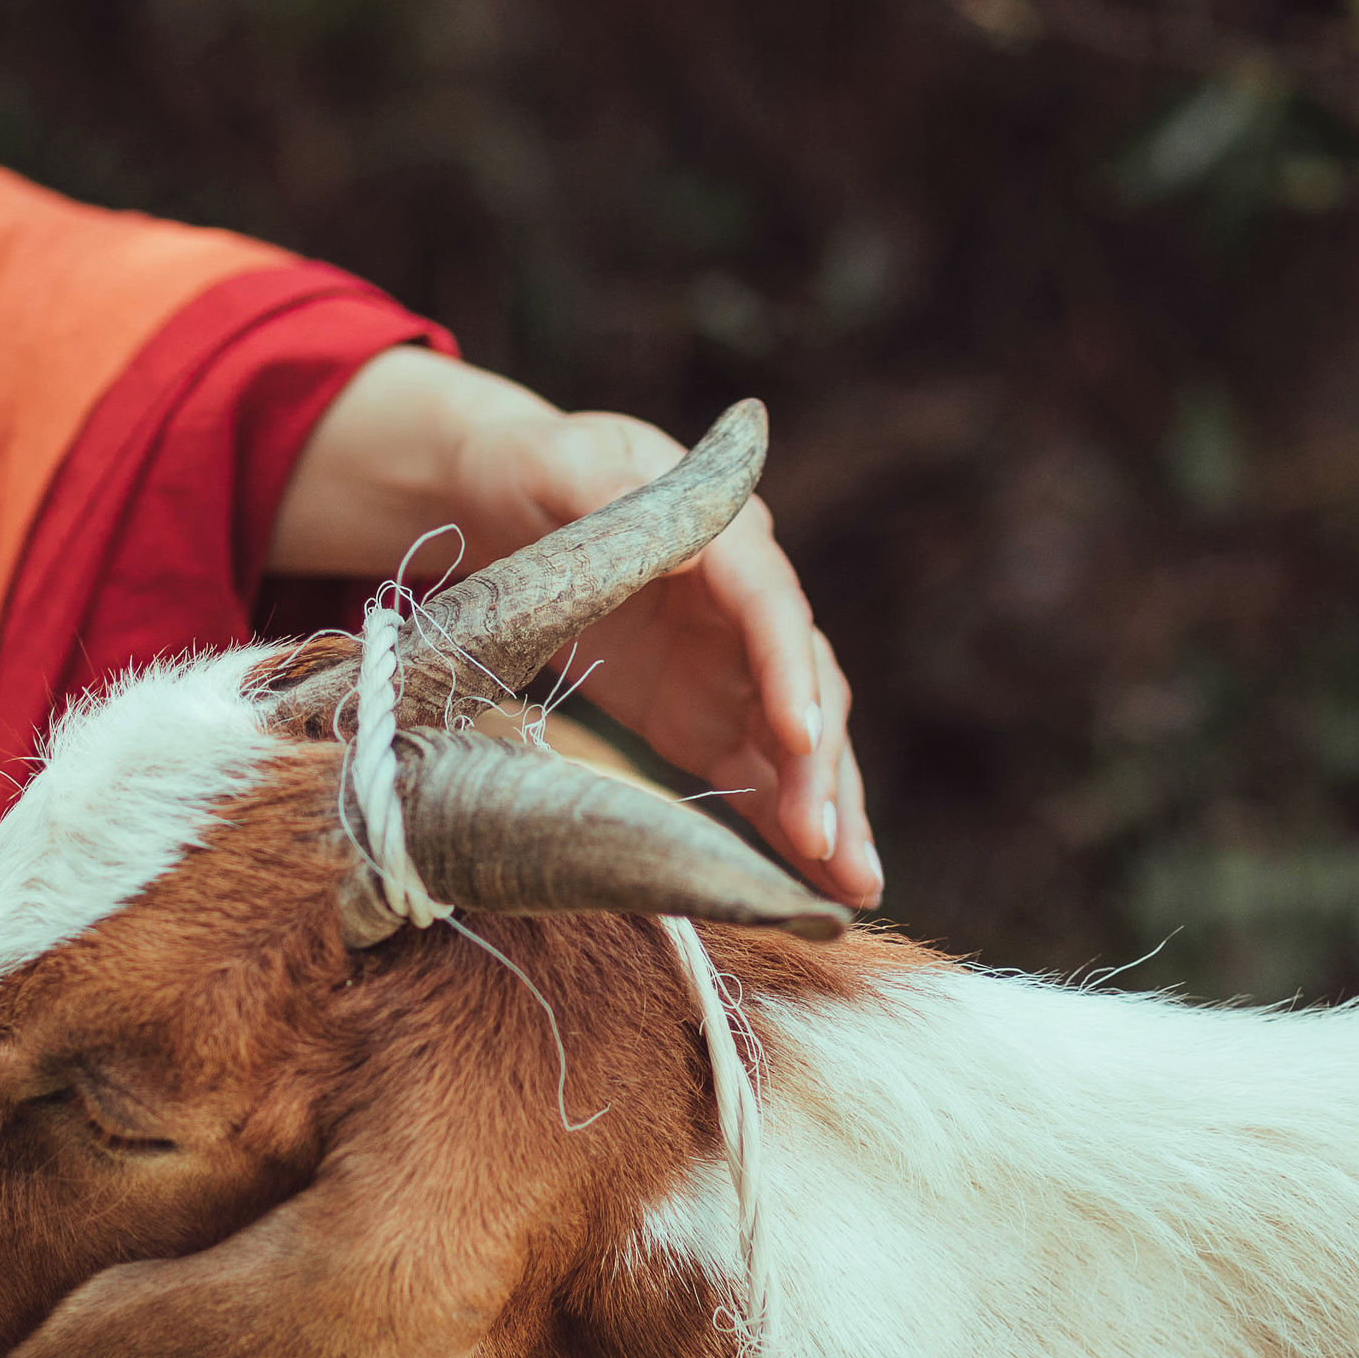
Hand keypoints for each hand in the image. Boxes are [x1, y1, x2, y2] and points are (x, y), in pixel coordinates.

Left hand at [268, 349, 879, 906]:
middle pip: (805, 686)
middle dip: (821, 769)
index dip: (788, 673)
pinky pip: (757, 774)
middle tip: (829, 848)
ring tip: (852, 890)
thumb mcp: (559, 467)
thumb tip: (674, 534)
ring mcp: (732, 665)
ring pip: (798, 742)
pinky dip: (783, 828)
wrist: (507, 502)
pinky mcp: (704, 715)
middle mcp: (748, 603)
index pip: (771, 607)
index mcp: (721, 535)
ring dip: (825, 813)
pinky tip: (815, 886)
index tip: (798, 740)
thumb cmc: (535, 473)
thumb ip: (611, 498)